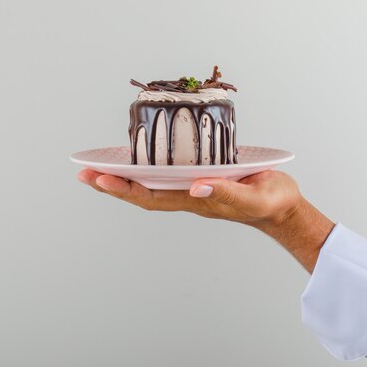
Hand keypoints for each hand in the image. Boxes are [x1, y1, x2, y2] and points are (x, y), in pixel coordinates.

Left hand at [77, 169, 333, 271]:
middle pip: (143, 192)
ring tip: (100, 168)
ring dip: (125, 177)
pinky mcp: (201, 178)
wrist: (281, 206)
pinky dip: (147, 167)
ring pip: (151, 184)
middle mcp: (188, 195)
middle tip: (85, 173)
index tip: (99, 179)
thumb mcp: (253, 196)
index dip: (124, 189)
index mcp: (197, 200)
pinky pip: (166, 173)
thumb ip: (227, 192)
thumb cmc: (269, 201)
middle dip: (113, 184)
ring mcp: (192, 188)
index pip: (152, 196)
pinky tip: (137, 160)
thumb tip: (196, 187)